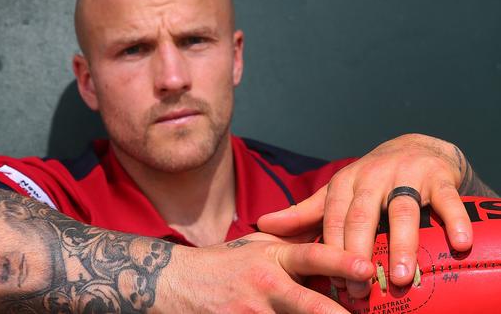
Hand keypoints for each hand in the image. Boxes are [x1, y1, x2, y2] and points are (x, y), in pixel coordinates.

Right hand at [155, 232, 373, 312]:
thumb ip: (291, 244)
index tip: (368, 267)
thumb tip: (329, 237)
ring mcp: (253, 313)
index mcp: (272, 258)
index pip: (311, 256)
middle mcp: (266, 286)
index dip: (341, 261)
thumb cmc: (222, 263)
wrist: (174, 283)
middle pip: (310, 304)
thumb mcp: (256, 245)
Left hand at [257, 133, 471, 297]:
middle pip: (363, 216)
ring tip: (401, 275)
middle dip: (359, 252)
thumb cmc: (370, 179)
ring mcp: (406, 175)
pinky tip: (458, 243)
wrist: (415, 147)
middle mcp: (372, 176)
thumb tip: (263, 224)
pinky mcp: (439, 178)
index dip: (331, 249)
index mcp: (345, 183)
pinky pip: (447, 200)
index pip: (333, 219)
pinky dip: (455, 220)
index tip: (333, 281)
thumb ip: (304, 212)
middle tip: (360, 286)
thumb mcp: (336, 193)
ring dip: (401, 244)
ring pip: (402, 211)